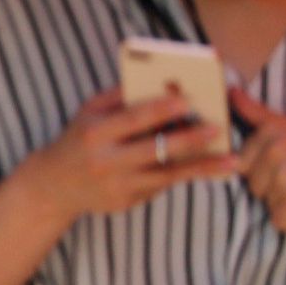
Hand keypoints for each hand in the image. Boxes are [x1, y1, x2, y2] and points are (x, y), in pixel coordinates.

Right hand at [22, 88, 234, 222]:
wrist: (53, 187)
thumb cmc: (77, 140)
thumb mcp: (88, 113)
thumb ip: (119, 97)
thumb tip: (158, 82)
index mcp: (95, 133)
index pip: (132, 119)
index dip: (161, 110)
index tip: (188, 101)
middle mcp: (106, 161)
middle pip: (155, 149)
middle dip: (189, 139)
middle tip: (217, 128)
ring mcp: (117, 186)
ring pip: (168, 175)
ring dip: (203, 167)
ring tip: (232, 161)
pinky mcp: (127, 203)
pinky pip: (160, 186)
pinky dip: (182, 174)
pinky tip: (206, 168)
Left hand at [233, 89, 285, 232]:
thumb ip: (257, 112)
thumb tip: (230, 92)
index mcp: (271, 131)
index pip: (243, 166)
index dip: (263, 172)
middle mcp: (277, 150)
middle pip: (254, 186)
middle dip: (273, 189)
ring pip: (267, 204)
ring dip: (285, 205)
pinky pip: (280, 220)